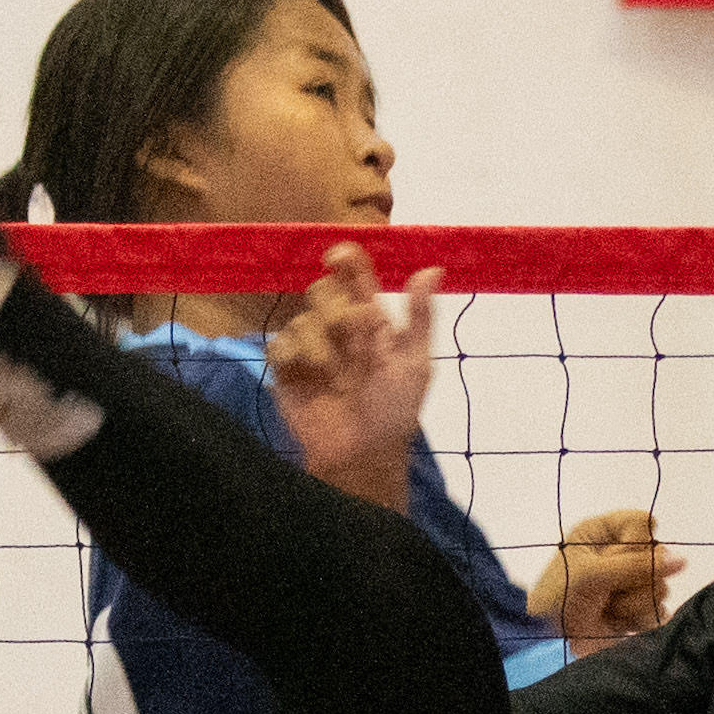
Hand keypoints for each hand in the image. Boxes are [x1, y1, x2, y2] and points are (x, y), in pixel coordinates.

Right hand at [266, 242, 439, 510]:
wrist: (358, 456)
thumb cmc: (394, 412)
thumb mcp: (416, 364)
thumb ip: (421, 316)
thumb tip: (434, 267)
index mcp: (372, 321)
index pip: (355, 277)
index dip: (347, 260)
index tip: (338, 256)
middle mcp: (339, 328)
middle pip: (324, 290)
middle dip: (337, 310)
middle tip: (353, 338)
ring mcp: (311, 347)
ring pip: (304, 317)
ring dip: (322, 344)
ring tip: (334, 375)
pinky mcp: (286, 367)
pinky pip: (280, 342)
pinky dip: (293, 355)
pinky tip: (308, 374)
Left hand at [530, 509, 686, 654]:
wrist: (548, 647)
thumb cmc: (558, 602)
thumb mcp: (592, 575)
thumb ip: (637, 565)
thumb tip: (682, 561)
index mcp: (600, 533)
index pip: (643, 522)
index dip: (637, 543)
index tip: (618, 560)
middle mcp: (617, 554)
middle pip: (658, 556)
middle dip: (634, 579)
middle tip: (606, 592)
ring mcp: (628, 583)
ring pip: (661, 585)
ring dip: (634, 603)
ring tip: (607, 610)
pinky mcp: (636, 611)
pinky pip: (660, 610)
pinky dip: (640, 620)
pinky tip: (619, 624)